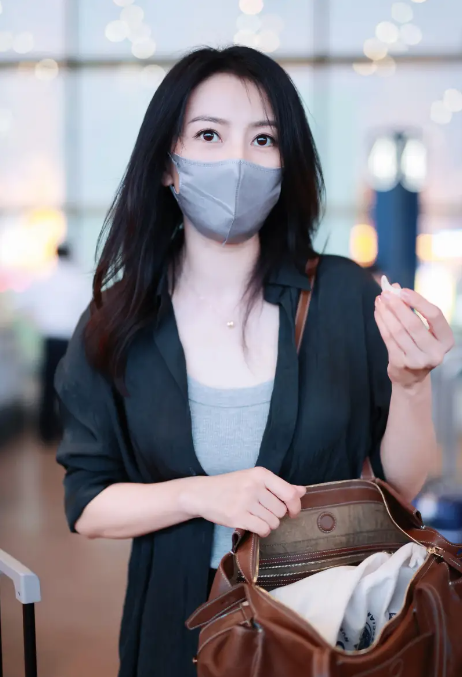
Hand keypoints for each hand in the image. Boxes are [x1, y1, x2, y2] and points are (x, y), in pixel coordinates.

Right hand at [182, 467, 305, 537]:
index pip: (289, 493)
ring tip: (257, 517)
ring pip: (273, 522)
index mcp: (260, 474)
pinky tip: (254, 525)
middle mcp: (254, 486)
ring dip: (268, 524)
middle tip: (264, 512)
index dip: (295, 505)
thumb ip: (279, 486)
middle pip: (281, 510)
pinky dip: (262, 531)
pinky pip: (263, 530)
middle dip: (277, 516)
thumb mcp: (254, 480)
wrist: (202, 493)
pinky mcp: (237, 517)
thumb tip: (303, 491)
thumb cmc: (231, 486)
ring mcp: (245, 502)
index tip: (292, 511)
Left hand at [374, 286, 453, 388]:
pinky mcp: (401, 364)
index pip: (435, 315)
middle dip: (398, 306)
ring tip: (379, 300)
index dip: (418, 301)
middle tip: (386, 293)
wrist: (411, 377)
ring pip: (398, 331)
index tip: (403, 290)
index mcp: (446, 340)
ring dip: (386, 313)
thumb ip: (412, 308)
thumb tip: (394, 286)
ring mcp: (418, 360)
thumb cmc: (418, 346)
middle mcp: (435, 352)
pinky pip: (388, 339)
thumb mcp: (423, 329)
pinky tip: (378, 312)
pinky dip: (381, 323)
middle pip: (414, 324)